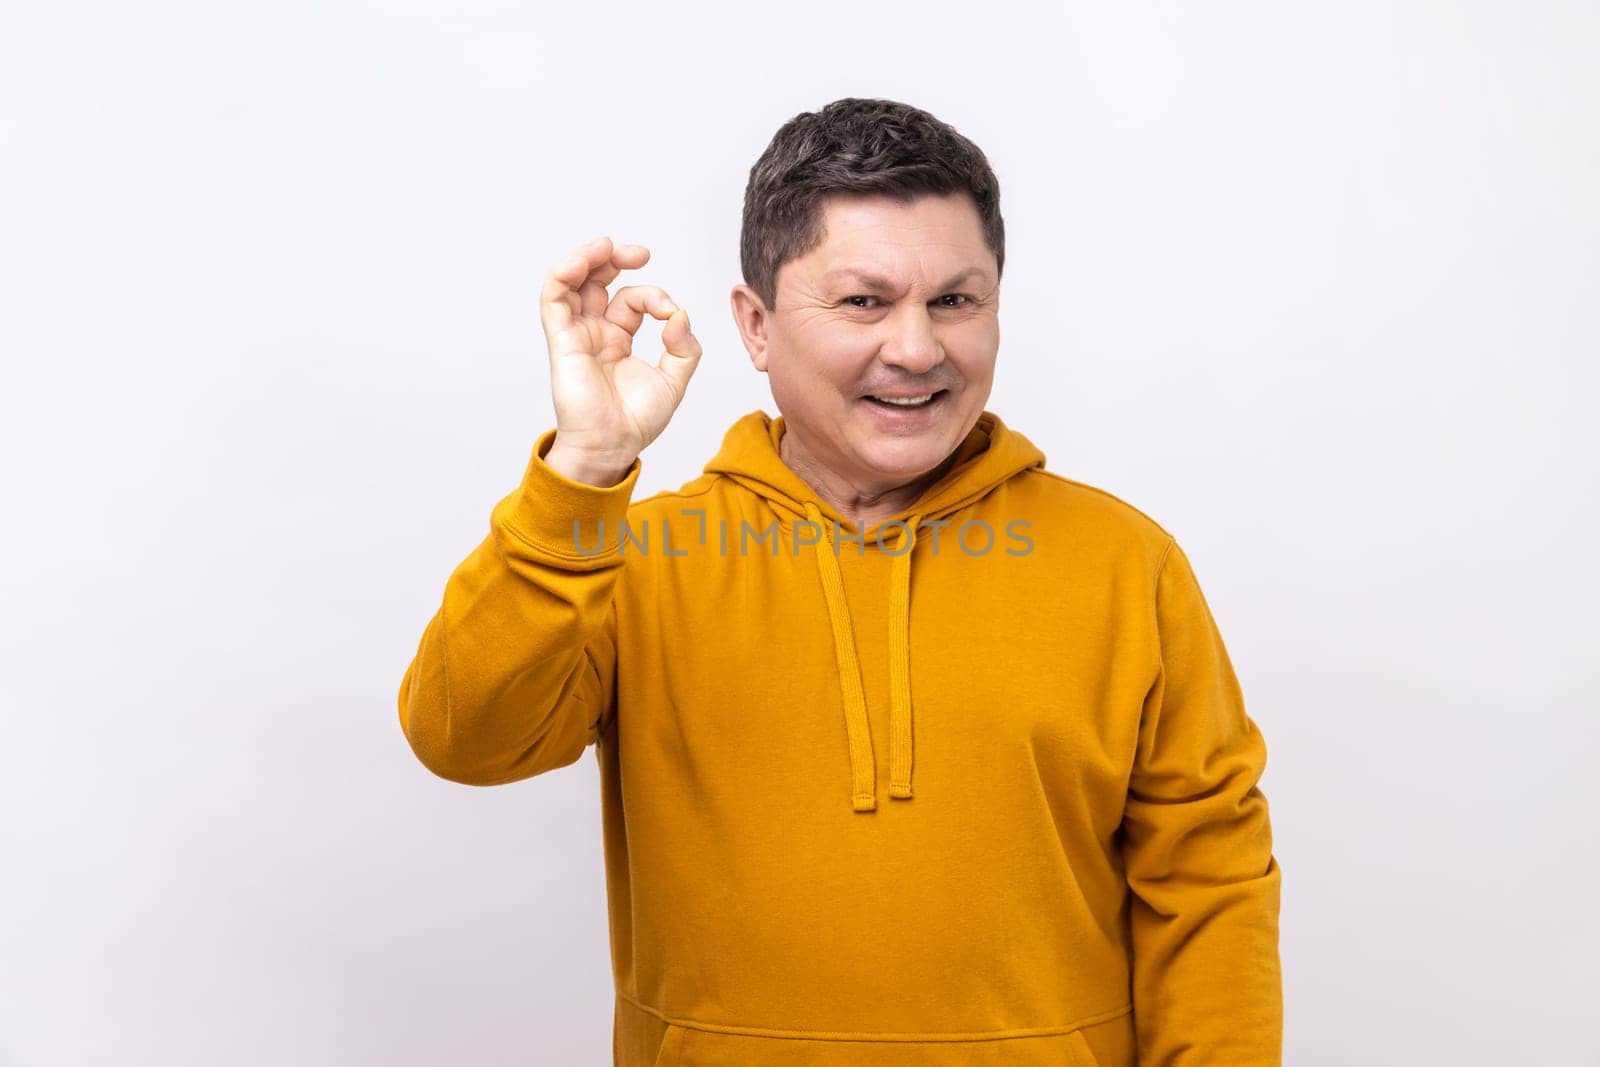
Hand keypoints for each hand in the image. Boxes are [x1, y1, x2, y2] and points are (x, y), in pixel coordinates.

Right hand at [538, 235, 702, 484]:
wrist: (612, 446)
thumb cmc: (636, 421)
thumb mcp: (674, 380)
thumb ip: (684, 347)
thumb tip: (679, 316)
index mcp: (618, 338)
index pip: (633, 299)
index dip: (654, 297)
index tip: (671, 315)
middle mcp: (595, 332)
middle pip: (596, 280)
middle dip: (615, 257)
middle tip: (639, 252)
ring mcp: (576, 334)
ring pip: (572, 282)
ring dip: (588, 257)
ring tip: (607, 246)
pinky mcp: (561, 340)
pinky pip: (554, 298)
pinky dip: (563, 274)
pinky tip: (582, 261)